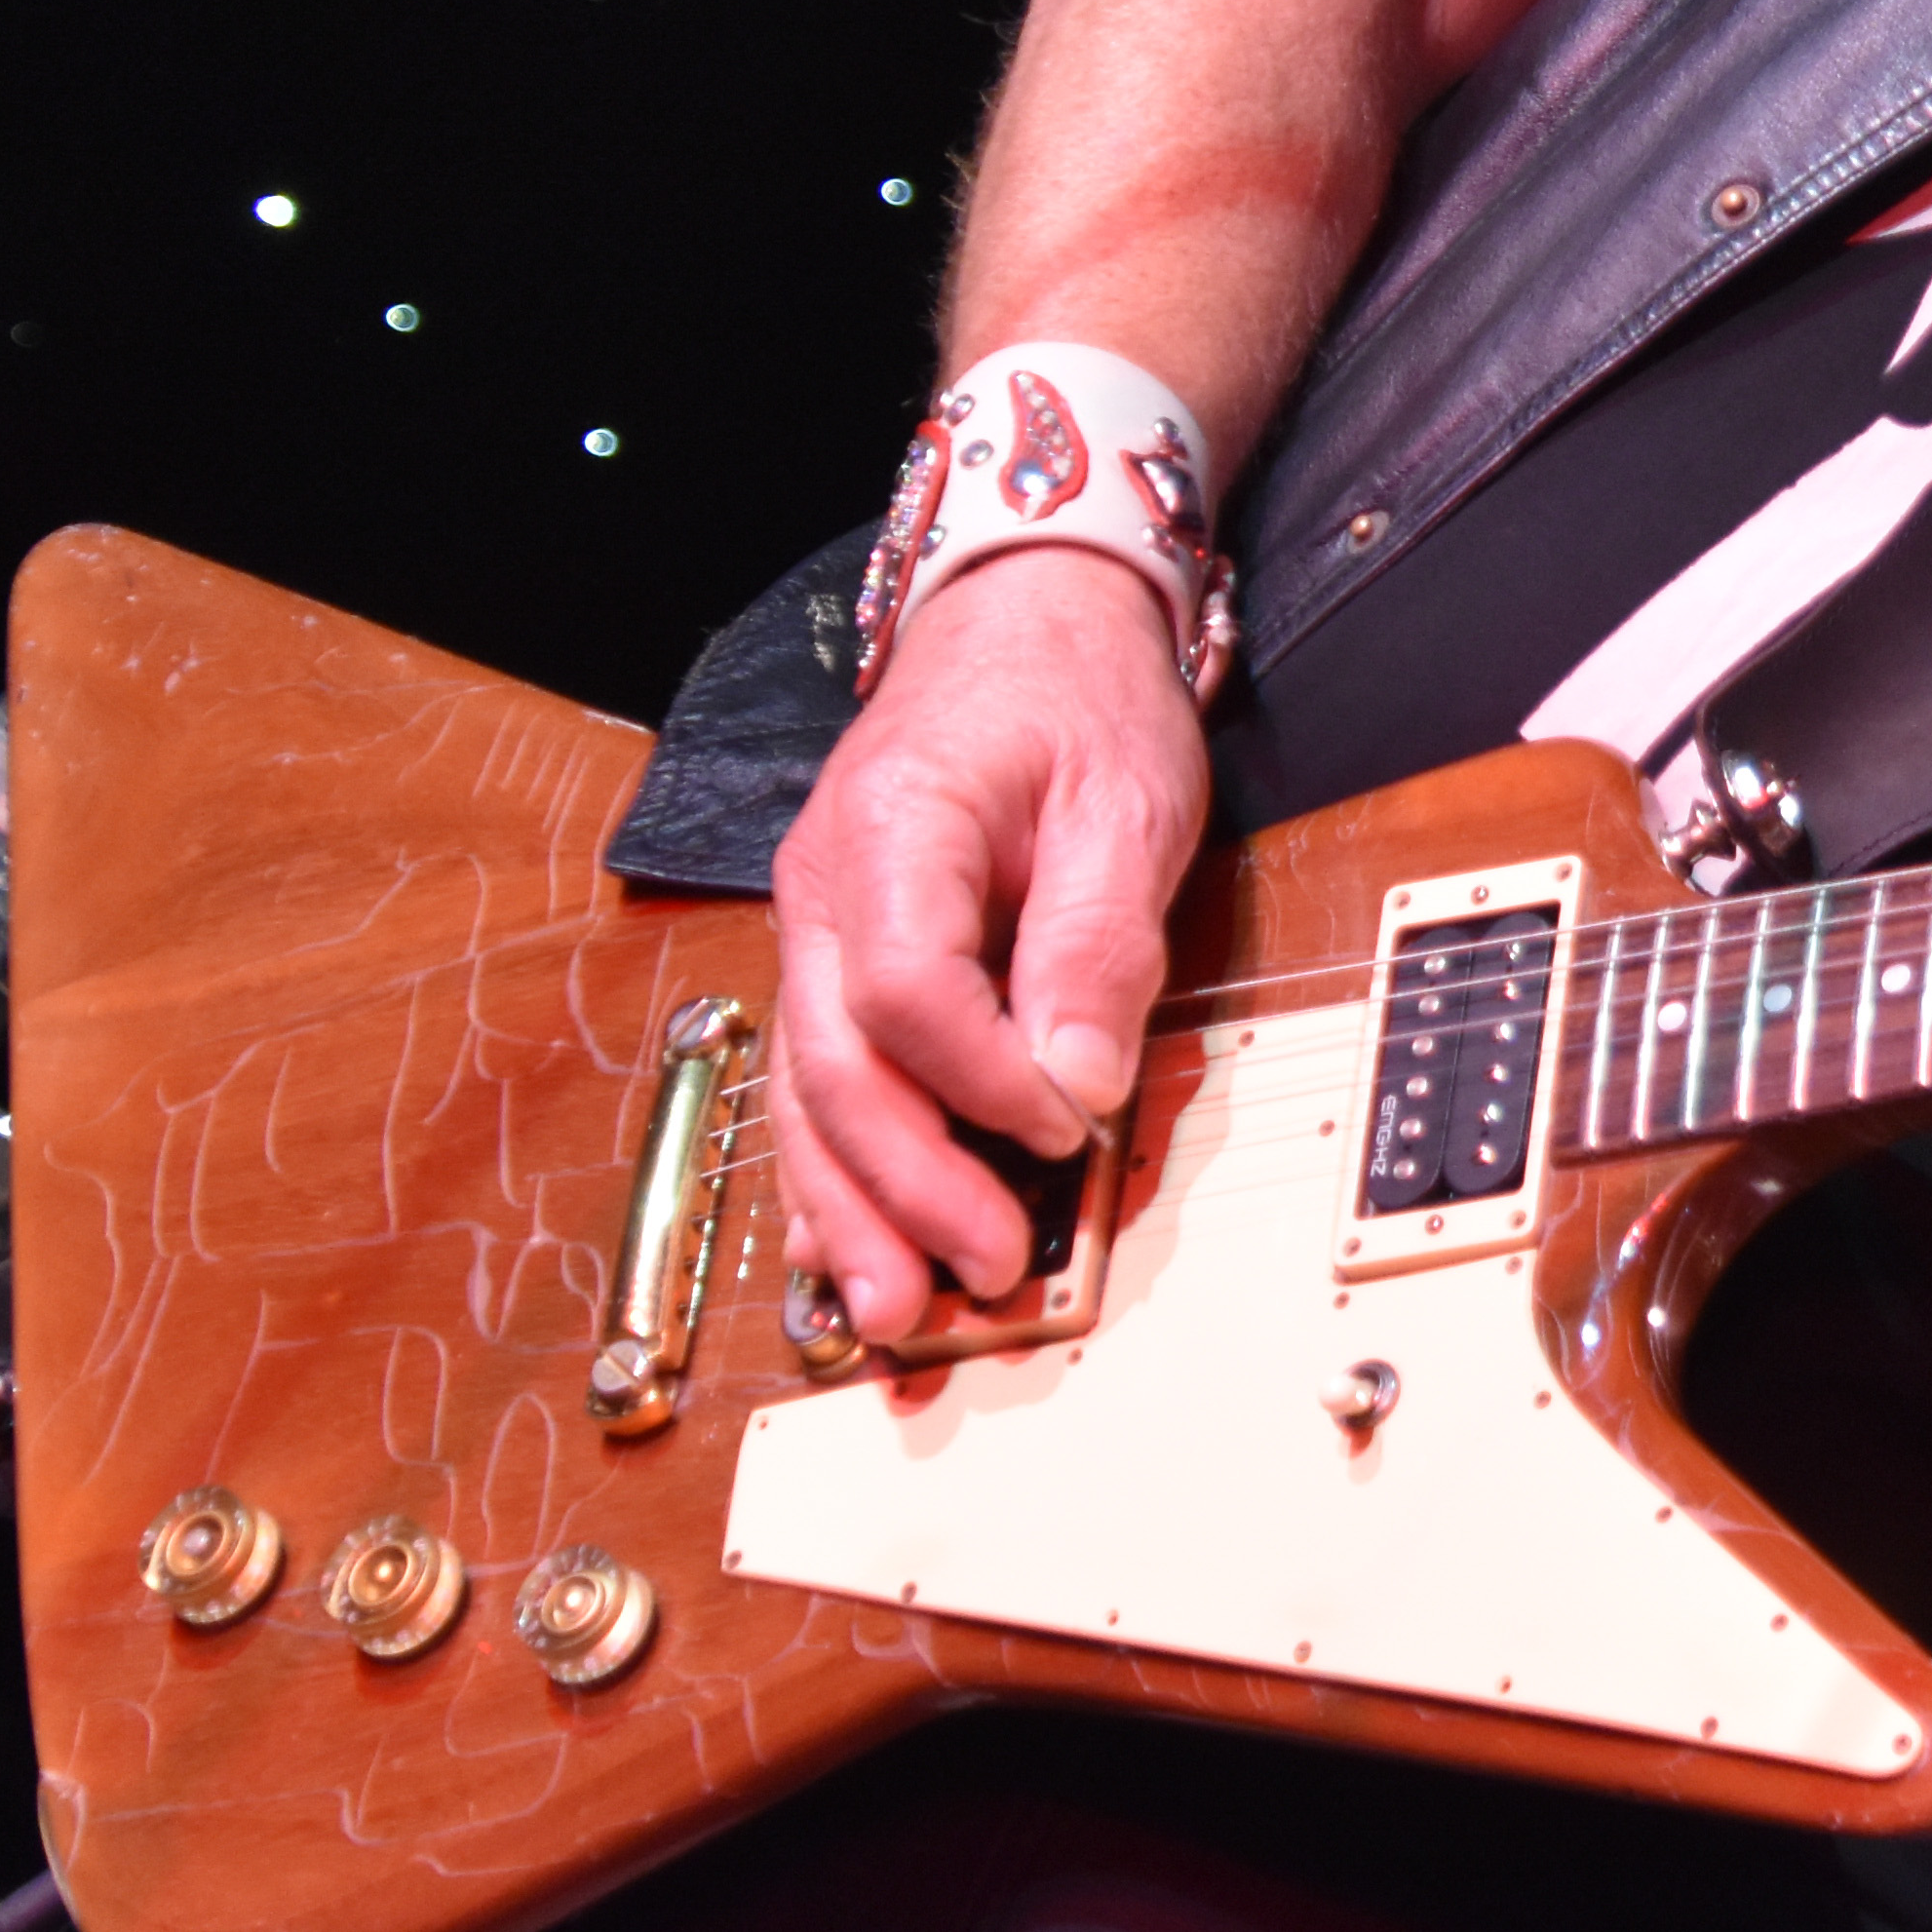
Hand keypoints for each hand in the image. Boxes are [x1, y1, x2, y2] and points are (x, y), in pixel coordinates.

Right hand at [762, 546, 1208, 1343]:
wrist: (1025, 621)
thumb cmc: (1076, 699)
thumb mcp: (1124, 799)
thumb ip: (1095, 941)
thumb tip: (1078, 1087)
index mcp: (889, 830)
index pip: (904, 990)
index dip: (978, 1080)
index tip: (1063, 1128)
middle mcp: (822, 890)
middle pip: (833, 1065)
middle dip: (901, 1186)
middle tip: (977, 1273)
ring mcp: (816, 931)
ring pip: (807, 1094)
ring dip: (848, 1210)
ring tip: (893, 1311)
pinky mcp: (838, 965)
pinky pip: (817, 1082)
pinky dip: (832, 1173)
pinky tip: (843, 1252)